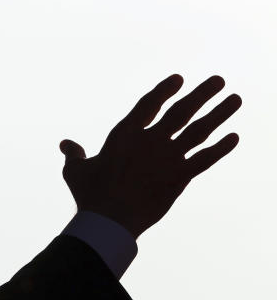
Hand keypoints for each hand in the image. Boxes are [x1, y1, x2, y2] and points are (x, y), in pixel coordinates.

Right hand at [59, 74, 241, 238]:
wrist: (110, 220)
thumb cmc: (89, 195)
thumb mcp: (75, 171)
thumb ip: (73, 155)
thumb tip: (65, 144)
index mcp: (125, 135)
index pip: (149, 105)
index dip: (164, 91)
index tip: (178, 79)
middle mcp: (150, 141)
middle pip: (182, 111)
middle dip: (202, 94)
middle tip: (218, 80)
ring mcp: (168, 158)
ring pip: (199, 131)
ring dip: (219, 113)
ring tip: (235, 99)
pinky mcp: (180, 177)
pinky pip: (205, 159)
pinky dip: (221, 148)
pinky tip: (234, 137)